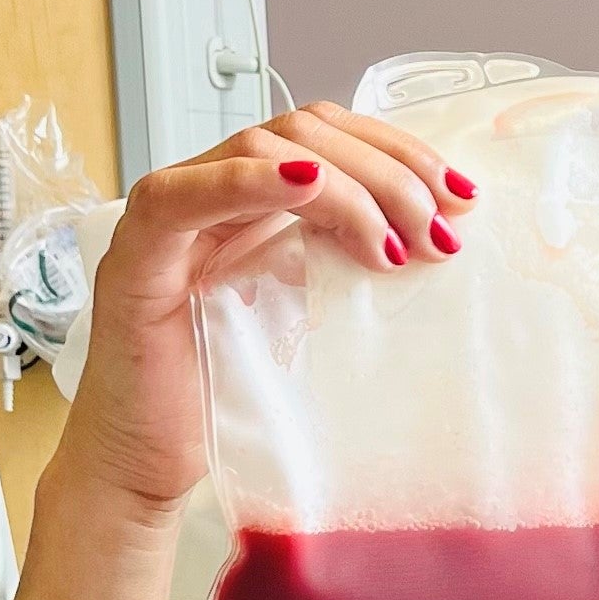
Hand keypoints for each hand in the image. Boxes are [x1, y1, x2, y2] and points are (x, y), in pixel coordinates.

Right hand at [52, 103, 478, 518]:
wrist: (147, 467)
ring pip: (260, 147)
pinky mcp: (139, 258)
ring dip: (345, 186)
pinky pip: (182, 197)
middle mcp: (210, 191)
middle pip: (306, 133)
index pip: (330, 137)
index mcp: (254, 199)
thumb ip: (351, 269)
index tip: (459, 197)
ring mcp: (171, 217)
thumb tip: (438, 243)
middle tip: (437, 231)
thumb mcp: (314, 323)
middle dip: (387, 171)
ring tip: (393, 244)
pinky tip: (307, 187)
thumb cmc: (224, 400)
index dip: (399, 152)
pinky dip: (246, 182)